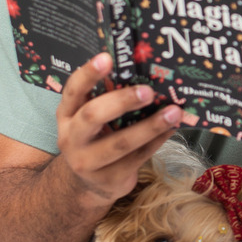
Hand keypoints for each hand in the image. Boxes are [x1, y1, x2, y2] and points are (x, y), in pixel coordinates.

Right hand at [54, 52, 181, 204]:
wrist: (88, 184)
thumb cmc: (96, 138)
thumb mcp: (91, 118)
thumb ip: (107, 98)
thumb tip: (144, 72)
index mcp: (67, 115)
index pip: (73, 90)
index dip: (88, 74)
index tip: (107, 57)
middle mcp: (71, 138)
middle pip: (93, 116)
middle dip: (122, 101)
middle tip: (148, 91)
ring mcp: (88, 162)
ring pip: (121, 142)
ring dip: (151, 126)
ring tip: (174, 112)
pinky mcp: (108, 179)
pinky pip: (138, 157)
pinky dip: (157, 141)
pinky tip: (172, 129)